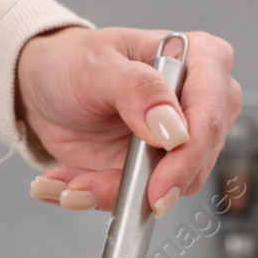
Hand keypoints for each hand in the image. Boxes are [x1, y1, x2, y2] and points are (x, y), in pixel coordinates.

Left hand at [16, 26, 240, 215]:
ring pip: (168, 188)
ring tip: (68, 182)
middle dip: (138, 184)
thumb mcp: (96, 66)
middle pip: (195, 161)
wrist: (46, 87)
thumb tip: (174, 130)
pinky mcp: (159, 168)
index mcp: (201, 60)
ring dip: (111, 192)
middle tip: (84, 186)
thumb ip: (137, 89)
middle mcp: (201, 102)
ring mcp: (182, 139)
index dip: (188, 156)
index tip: (158, 187)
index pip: (211, 114)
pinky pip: (142, 198)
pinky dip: (101, 196)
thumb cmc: (74, 61)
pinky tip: (71, 182)